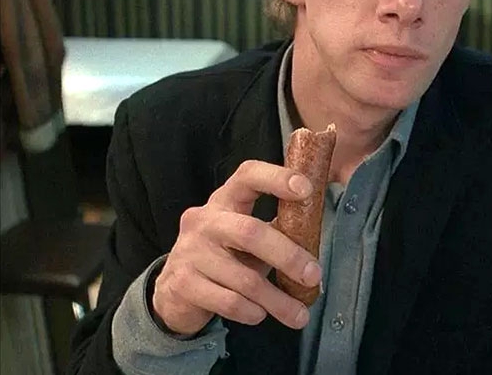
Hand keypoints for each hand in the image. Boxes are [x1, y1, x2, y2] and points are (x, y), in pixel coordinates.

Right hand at [151, 160, 321, 335]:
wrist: (174, 291)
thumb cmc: (224, 256)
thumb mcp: (246, 237)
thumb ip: (276, 231)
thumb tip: (317, 241)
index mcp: (225, 201)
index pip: (248, 176)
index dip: (277, 178)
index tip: (306, 190)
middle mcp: (204, 221)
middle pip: (251, 232)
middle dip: (288, 256)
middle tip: (314, 276)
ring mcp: (190, 251)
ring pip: (244, 278)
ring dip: (277, 300)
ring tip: (299, 316)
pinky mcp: (183, 283)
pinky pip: (228, 301)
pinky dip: (251, 311)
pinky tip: (260, 314)